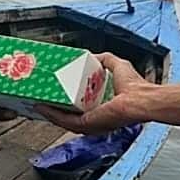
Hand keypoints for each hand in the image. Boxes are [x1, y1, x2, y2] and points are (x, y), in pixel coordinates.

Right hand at [34, 53, 152, 134]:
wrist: (141, 99)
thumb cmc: (135, 88)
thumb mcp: (117, 66)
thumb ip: (106, 59)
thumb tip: (94, 55)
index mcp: (102, 108)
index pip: (80, 107)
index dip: (66, 100)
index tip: (54, 92)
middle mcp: (95, 119)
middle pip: (68, 115)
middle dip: (54, 106)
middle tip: (42, 96)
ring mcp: (90, 124)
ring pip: (63, 119)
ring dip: (49, 111)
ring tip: (38, 101)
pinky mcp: (86, 125)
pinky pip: (64, 120)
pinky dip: (52, 114)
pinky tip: (43, 106)